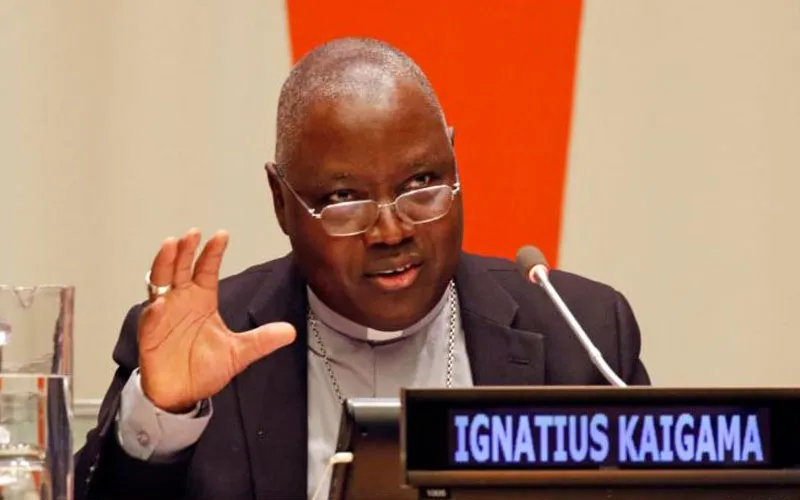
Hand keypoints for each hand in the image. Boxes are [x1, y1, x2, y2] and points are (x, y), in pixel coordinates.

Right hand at [138, 228, 295, 412]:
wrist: (182, 393)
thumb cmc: (204, 369)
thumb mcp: (239, 352)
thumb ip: (262, 340)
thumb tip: (290, 332)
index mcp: (202, 300)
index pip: (207, 269)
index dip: (212, 252)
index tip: (222, 235)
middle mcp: (181, 301)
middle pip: (182, 268)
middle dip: (186, 250)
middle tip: (193, 234)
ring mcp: (163, 314)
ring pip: (161, 282)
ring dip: (165, 265)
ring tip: (171, 247)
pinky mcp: (149, 333)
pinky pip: (150, 318)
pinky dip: (154, 309)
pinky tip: (159, 302)